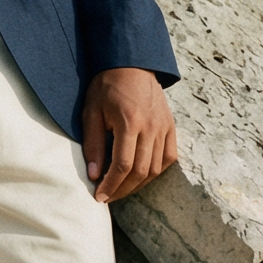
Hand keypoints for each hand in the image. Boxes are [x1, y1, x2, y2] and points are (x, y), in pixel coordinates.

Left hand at [82, 69, 177, 202]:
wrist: (131, 64)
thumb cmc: (106, 87)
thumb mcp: (91, 112)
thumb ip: (93, 144)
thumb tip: (94, 175)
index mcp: (129, 122)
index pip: (123, 165)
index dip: (111, 185)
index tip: (99, 197)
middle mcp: (151, 127)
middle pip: (141, 171)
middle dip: (122, 189)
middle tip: (107, 197)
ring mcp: (164, 127)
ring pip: (156, 168)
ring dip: (138, 184)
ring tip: (121, 190)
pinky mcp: (171, 126)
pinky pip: (169, 157)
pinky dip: (155, 171)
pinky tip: (141, 177)